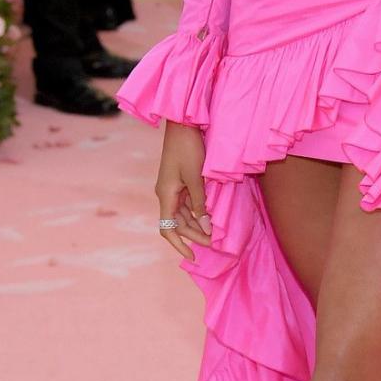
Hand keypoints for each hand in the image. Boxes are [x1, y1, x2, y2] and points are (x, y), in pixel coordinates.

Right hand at [155, 120, 211, 261]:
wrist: (183, 125)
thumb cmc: (188, 149)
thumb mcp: (196, 178)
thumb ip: (200, 204)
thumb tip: (206, 227)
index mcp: (166, 196)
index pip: (168, 229)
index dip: (179, 245)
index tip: (193, 256)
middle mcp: (166, 195)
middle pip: (178, 223)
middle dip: (195, 235)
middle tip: (215, 243)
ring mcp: (172, 188)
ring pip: (183, 214)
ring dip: (197, 224)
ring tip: (215, 232)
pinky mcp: (180, 181)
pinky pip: (187, 203)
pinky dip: (198, 212)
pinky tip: (210, 216)